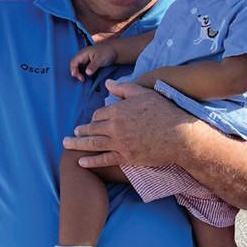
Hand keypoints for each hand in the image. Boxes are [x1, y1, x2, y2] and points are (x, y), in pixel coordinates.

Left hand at [64, 80, 193, 168]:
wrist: (178, 135)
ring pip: (93, 143)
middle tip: (74, 132)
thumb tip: (108, 84)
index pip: (99, 114)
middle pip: (92, 128)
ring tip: (68, 144)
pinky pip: (104, 159)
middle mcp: (115, 127)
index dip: (95, 117)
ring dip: (78, 144)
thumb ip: (124, 88)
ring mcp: (119, 143)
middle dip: (81, 130)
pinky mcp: (126, 157)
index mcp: (118, 110)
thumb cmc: (164, 111)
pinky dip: (91, 161)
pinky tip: (81, 162)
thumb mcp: (144, 93)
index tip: (94, 120)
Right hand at [70, 43, 116, 80]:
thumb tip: (87, 73)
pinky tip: (86, 78)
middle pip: (74, 65)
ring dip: (79, 74)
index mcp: (83, 53)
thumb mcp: (100, 59)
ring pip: (78, 68)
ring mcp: (85, 60)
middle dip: (76, 73)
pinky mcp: (88, 64)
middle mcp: (82, 56)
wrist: (114, 52)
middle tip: (82, 79)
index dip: (74, 69)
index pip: (74, 61)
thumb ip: (93, 65)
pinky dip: (83, 73)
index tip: (78, 76)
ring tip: (84, 79)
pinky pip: (82, 69)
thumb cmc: (107, 53)